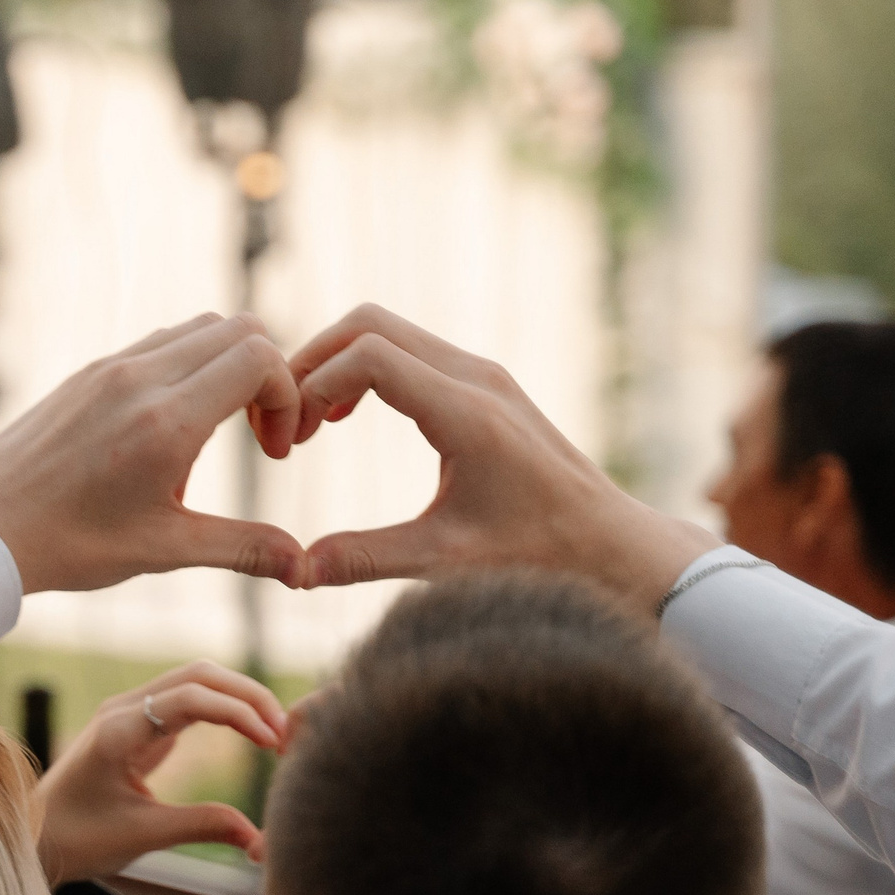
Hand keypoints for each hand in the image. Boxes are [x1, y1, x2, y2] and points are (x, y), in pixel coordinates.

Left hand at [0, 313, 302, 594]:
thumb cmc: (70, 545)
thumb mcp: (164, 551)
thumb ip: (241, 547)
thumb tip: (303, 566)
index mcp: (166, 420)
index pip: (259, 357)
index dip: (286, 395)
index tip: (272, 450)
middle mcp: (139, 379)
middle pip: (238, 330)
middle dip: (267, 375)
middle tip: (257, 436)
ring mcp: (108, 369)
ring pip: (197, 329)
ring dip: (226, 366)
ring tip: (217, 430)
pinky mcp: (86, 373)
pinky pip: (156, 344)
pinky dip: (186, 367)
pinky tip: (171, 428)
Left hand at [35, 663, 284, 883]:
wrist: (34, 837)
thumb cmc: (77, 838)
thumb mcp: (141, 836)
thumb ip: (201, 827)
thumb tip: (259, 839)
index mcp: (118, 730)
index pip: (192, 698)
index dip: (240, 713)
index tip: (275, 744)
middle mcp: (123, 709)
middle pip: (199, 675)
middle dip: (249, 696)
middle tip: (288, 732)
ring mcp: (129, 712)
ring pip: (196, 682)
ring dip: (239, 699)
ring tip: (277, 734)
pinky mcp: (138, 725)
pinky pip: (188, 702)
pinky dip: (224, 710)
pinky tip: (252, 734)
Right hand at [286, 304, 714, 609]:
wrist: (610, 543)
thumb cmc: (539, 556)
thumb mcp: (446, 561)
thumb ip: (366, 559)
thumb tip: (295, 571)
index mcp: (467, 413)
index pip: (367, 356)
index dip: (313, 388)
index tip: (291, 443)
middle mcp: (475, 377)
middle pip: (368, 323)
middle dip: (312, 362)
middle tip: (284, 422)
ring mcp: (482, 373)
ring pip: (385, 329)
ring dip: (335, 364)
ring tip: (307, 424)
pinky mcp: (483, 383)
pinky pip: (407, 349)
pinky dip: (362, 369)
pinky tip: (343, 419)